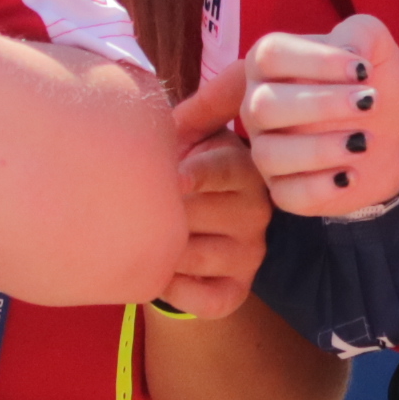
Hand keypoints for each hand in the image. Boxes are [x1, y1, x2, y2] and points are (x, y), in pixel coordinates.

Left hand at [159, 129, 274, 318]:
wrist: (188, 224)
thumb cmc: (181, 170)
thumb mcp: (187, 137)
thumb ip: (188, 118)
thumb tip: (181, 99)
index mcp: (244, 170)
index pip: (227, 169)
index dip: (198, 174)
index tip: (174, 179)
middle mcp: (256, 212)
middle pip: (202, 215)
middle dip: (164, 214)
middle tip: (142, 210)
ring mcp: (251, 254)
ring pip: (196, 257)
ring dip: (161, 252)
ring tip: (145, 240)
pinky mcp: (238, 291)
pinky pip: (206, 300)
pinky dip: (177, 292)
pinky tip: (162, 277)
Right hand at [215, 17, 398, 217]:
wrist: (387, 137)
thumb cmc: (371, 86)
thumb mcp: (376, 51)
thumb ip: (363, 33)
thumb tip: (349, 51)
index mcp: (270, 64)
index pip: (270, 54)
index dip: (316, 59)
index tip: (363, 70)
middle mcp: (257, 106)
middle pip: (265, 105)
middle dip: (321, 104)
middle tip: (368, 102)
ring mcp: (265, 150)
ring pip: (270, 154)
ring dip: (321, 148)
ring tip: (364, 142)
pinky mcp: (282, 189)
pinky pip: (287, 194)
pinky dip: (322, 187)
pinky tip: (352, 175)